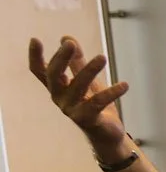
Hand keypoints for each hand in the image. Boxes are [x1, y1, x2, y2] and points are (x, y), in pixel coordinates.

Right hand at [27, 36, 130, 154]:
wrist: (108, 134)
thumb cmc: (95, 106)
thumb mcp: (86, 80)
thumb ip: (77, 62)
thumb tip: (66, 38)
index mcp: (58, 88)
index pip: (40, 71)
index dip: (36, 56)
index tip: (35, 39)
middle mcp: (60, 98)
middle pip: (54, 75)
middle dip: (61, 58)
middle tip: (70, 43)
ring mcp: (71, 110)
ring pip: (78, 86)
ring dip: (89, 70)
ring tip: (103, 57)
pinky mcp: (87, 119)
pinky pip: (98, 103)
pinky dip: (112, 92)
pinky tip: (124, 85)